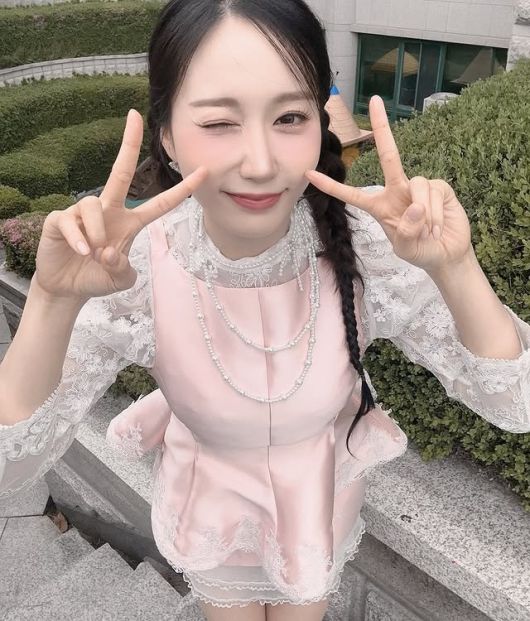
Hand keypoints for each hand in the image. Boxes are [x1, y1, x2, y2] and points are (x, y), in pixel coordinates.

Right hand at [34, 109, 207, 300]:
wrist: (67, 288)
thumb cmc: (97, 278)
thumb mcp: (121, 280)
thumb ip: (124, 269)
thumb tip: (110, 252)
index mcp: (130, 223)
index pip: (160, 204)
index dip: (182, 189)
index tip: (203, 171)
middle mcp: (109, 212)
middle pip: (120, 172)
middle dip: (127, 143)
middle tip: (134, 115)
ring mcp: (83, 213)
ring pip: (94, 203)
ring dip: (96, 232)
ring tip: (92, 253)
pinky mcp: (60, 219)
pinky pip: (72, 220)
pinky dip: (78, 238)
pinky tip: (78, 251)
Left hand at [304, 95, 472, 273]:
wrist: (446, 254)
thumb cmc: (420, 252)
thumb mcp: (406, 249)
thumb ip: (406, 232)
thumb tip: (415, 206)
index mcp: (379, 206)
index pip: (351, 194)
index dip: (330, 186)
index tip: (309, 173)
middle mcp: (397, 190)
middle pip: (388, 155)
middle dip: (382, 127)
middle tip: (375, 101)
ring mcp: (419, 187)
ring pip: (417, 186)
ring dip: (424, 215)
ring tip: (428, 232)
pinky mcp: (439, 188)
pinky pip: (433, 193)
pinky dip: (436, 214)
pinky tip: (438, 226)